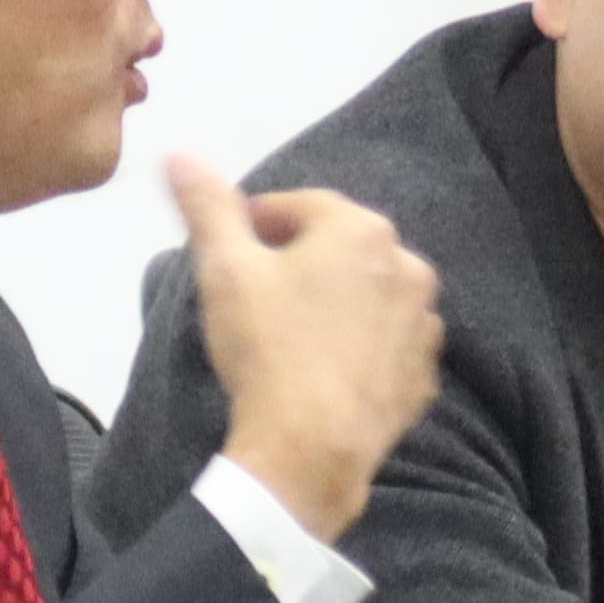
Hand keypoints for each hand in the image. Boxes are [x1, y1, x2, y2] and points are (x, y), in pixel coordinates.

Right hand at [177, 164, 441, 542]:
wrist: (312, 448)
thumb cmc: (268, 347)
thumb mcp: (225, 269)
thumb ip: (207, 206)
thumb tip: (180, 153)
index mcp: (362, 231)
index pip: (302, 206)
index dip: (258, 221)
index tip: (229, 246)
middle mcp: (408, 267)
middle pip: (341, 248)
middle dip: (299, 258)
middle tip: (256, 289)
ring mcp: (423, 326)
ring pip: (369, 296)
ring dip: (335, 301)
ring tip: (290, 330)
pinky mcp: (423, 377)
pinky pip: (386, 345)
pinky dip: (360, 346)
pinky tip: (324, 367)